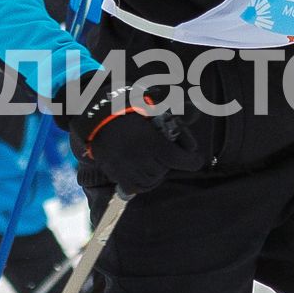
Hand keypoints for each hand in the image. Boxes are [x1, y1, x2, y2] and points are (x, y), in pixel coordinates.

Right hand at [68, 81, 190, 198]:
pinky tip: (144, 172)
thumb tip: (197, 110)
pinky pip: (136, 188)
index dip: (192, 160)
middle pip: (166, 170)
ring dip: (158, 173)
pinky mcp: (117, 175)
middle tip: (168, 153)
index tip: (195, 158)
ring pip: (153, 180)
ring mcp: (128, 169)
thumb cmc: (126, 106)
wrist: (95, 116)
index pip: (182, 160)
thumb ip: (175, 111)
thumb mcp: (152, 104)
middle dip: (170, 162)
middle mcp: (142, 159)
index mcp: (153, 142)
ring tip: (155, 161)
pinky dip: (143, 183)